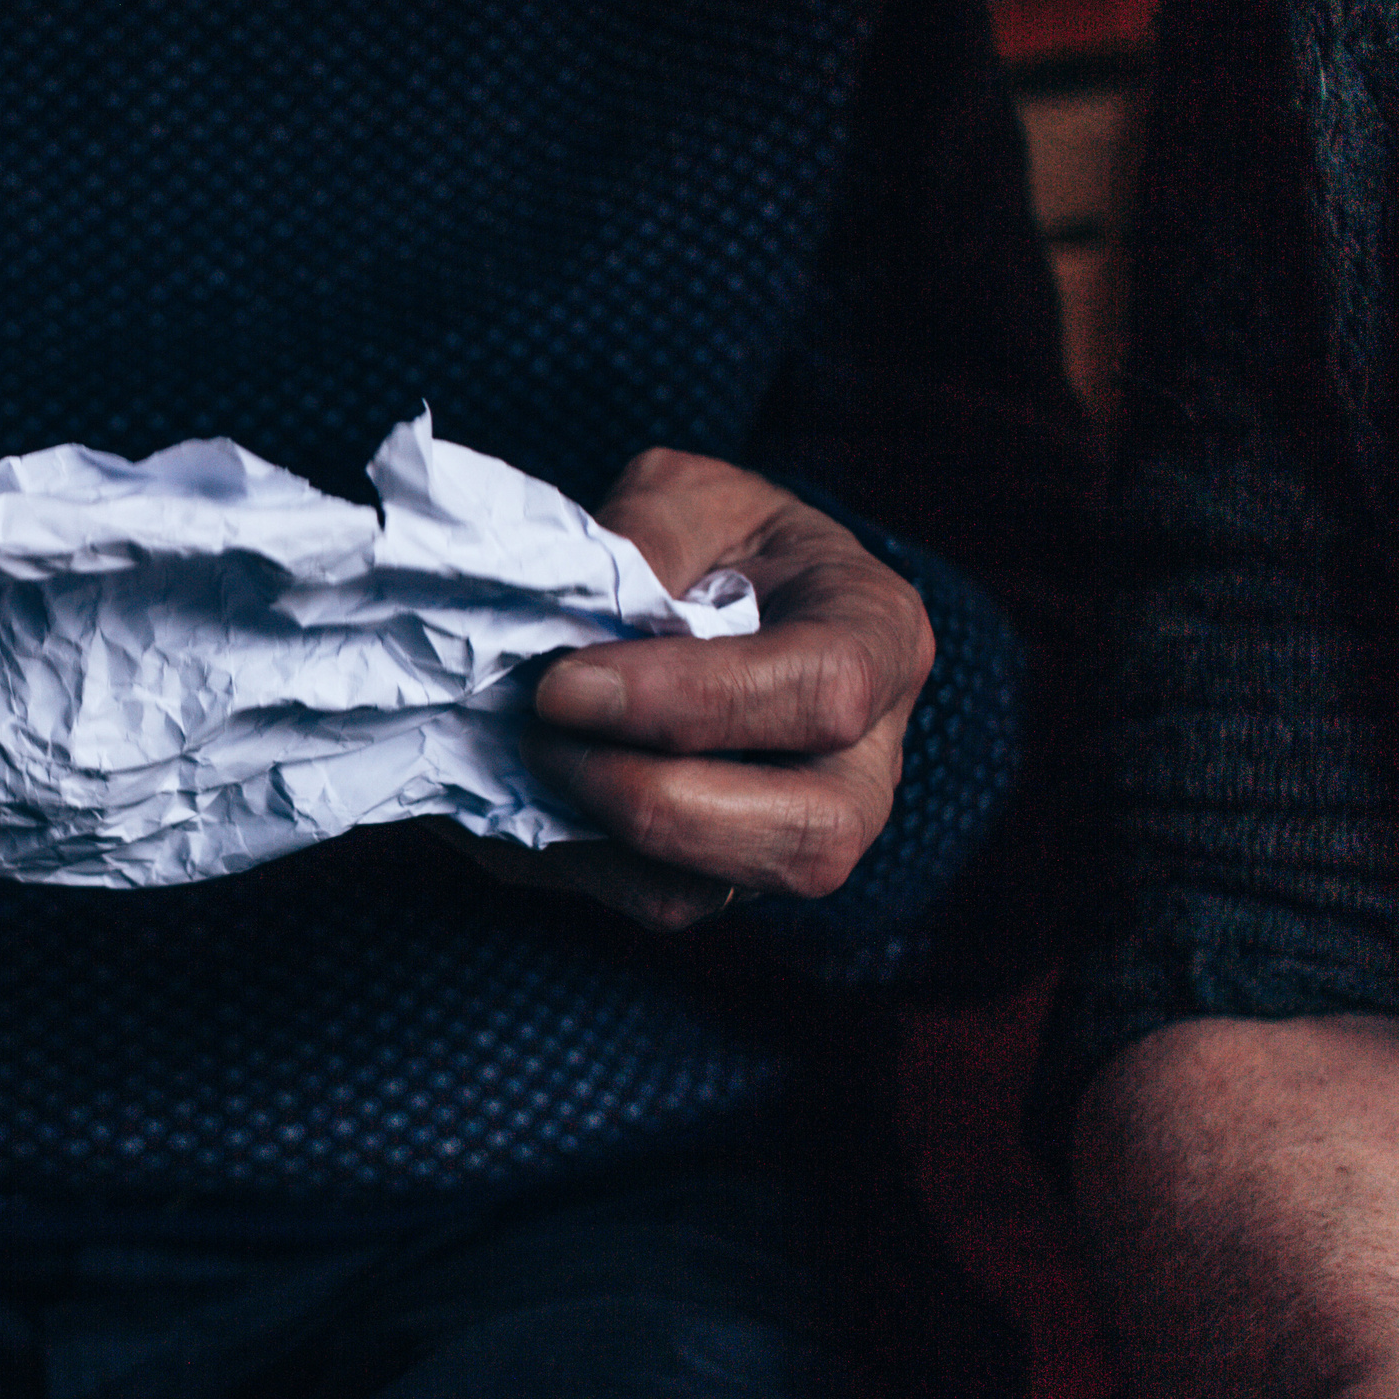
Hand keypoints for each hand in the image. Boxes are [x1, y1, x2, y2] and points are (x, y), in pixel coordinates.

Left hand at [458, 448, 932, 931]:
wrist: (718, 595)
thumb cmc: (719, 540)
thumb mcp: (690, 497)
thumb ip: (650, 534)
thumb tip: (582, 610)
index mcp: (880, 639)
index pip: (820, 691)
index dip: (687, 700)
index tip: (563, 683)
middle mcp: (866, 763)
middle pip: (803, 834)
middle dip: (649, 797)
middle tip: (541, 732)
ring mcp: (802, 834)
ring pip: (715, 893)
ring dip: (596, 835)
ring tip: (527, 753)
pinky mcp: (727, 878)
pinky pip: (649, 901)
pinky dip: (567, 856)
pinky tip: (519, 789)